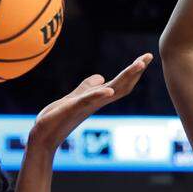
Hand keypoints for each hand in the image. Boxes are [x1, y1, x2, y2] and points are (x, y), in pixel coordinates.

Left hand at [29, 53, 151, 151]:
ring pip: (110, 91)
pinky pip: (87, 101)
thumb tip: (101, 77)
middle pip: (121, 86)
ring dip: (125, 78)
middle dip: (135, 71)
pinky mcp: (71, 109)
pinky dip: (98, 94)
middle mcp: (95, 103)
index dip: (133, 71)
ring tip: (138, 65)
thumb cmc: (58, 118)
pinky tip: (108, 89)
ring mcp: (85, 106)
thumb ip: (88, 88)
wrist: (43, 135)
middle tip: (149, 56)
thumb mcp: (74, 97)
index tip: (146, 57)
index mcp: (96, 99)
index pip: (120, 84)